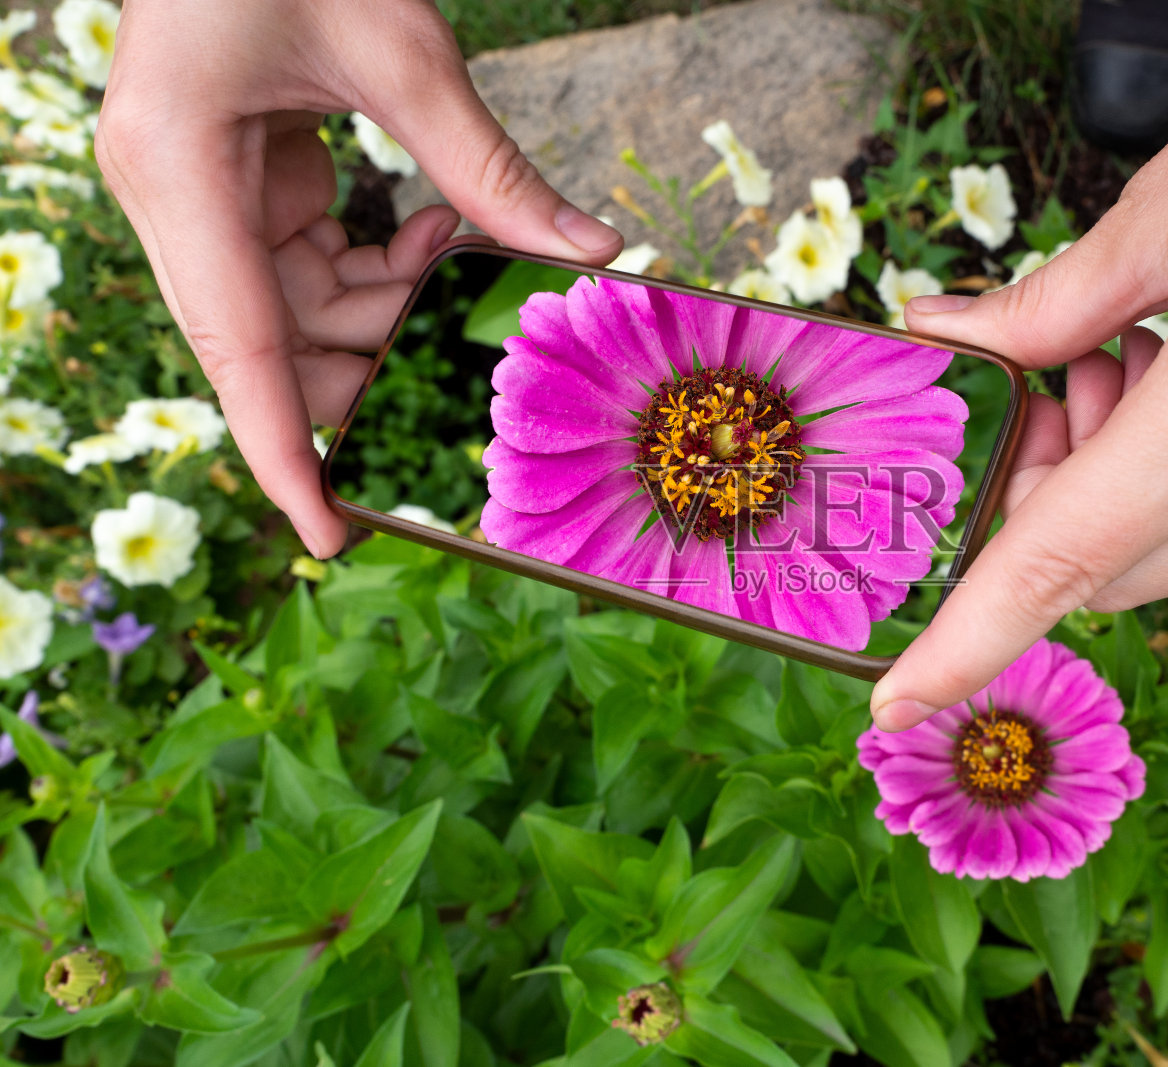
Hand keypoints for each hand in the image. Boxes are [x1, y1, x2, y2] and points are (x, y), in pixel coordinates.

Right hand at [96, 0, 622, 556]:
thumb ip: (488, 164)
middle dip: (373, 360)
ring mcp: (199, 191)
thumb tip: (592, 251)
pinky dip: (376, 263)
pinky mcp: (233, 179)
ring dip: (388, 304)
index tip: (331, 534)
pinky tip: (430, 228)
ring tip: (459, 253)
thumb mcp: (401, 48)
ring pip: (296, 310)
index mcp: (180, 169)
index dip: (285, 454)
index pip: (239, 349)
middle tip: (465, 366)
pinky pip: (306, 263)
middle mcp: (173, 196)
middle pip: (271, 341)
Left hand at [871, 0, 1167, 728]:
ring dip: (1108, 492)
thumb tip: (949, 342)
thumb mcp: (1158, 208)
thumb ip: (1039, 310)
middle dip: (1036, 516)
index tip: (894, 700)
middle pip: (1119, 571)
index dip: (966, 644)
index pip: (1065, 562)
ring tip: (1105, 358)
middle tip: (1021, 404)